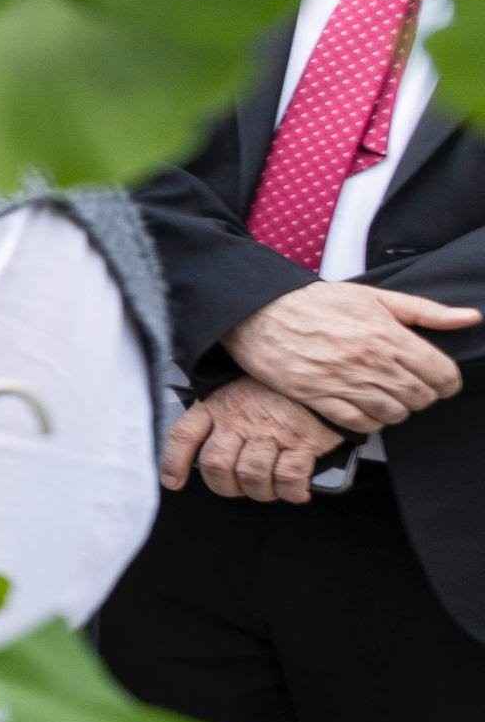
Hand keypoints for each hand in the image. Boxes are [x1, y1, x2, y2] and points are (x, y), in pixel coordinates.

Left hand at [161, 378, 341, 502]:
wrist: (322, 375)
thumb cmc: (277, 389)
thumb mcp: (237, 392)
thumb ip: (220, 417)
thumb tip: (207, 456)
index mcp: (217, 405)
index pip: (183, 435)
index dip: (174, 463)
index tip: (174, 482)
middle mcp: (240, 418)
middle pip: (216, 465)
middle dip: (224, 487)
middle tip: (238, 488)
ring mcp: (271, 430)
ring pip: (251, 475)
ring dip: (259, 491)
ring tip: (268, 489)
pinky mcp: (303, 440)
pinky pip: (288, 477)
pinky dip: (290, 491)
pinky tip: (294, 491)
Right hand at [226, 282, 477, 431]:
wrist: (259, 311)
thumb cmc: (314, 302)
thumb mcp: (374, 297)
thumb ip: (426, 310)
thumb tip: (470, 318)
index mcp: (388, 335)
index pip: (442, 374)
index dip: (446, 381)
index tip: (438, 379)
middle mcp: (370, 362)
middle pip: (420, 397)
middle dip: (421, 395)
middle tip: (409, 386)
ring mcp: (344, 382)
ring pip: (394, 414)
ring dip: (396, 409)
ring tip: (385, 397)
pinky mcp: (318, 398)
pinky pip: (360, 424)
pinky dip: (369, 422)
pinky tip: (364, 408)